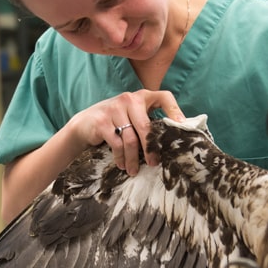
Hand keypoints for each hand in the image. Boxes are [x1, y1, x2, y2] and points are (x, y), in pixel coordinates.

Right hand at [67, 89, 186, 174]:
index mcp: (142, 97)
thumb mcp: (133, 117)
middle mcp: (129, 99)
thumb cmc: (116, 122)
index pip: (164, 97)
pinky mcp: (102, 121)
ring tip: (134, 170)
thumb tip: (171, 142)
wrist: (85, 124)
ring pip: (130, 139)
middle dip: (151, 148)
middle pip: (146, 126)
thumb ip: (148, 123)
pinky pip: (116, 144)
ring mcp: (114, 108)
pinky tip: (122, 164)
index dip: (175, 110)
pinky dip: (121, 157)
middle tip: (153, 164)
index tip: (181, 127)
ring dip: (133, 158)